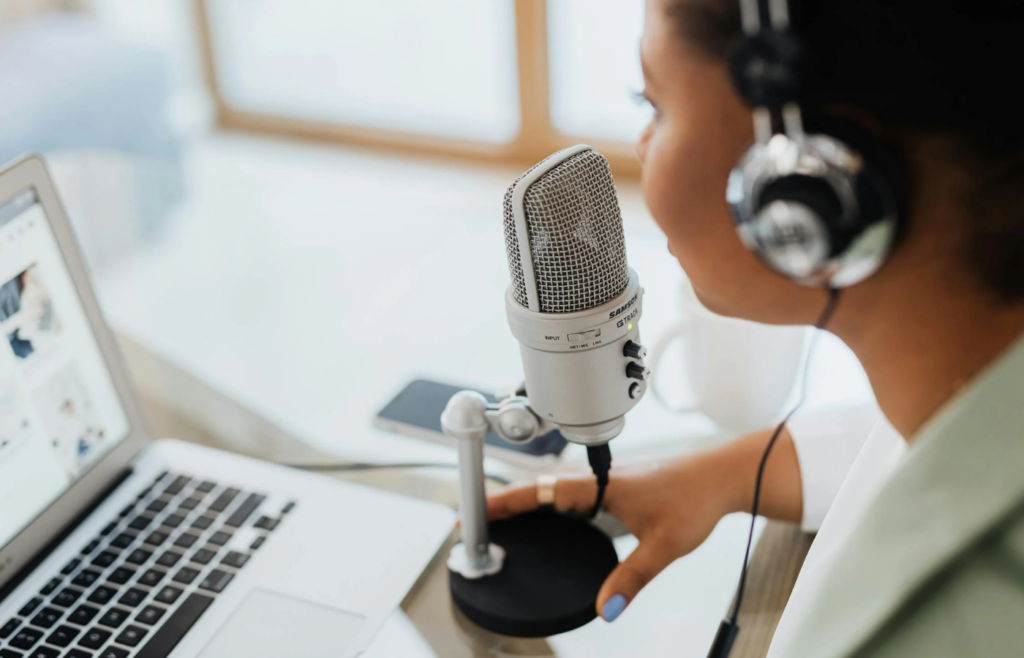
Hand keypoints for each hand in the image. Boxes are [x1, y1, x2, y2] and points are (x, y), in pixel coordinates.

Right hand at [487, 454, 740, 622]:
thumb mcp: (663, 545)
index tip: (479, 510)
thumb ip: (632, 578)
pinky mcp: (618, 487)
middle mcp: (600, 479)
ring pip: (556, 490)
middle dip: (506, 503)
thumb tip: (605, 607)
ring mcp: (608, 481)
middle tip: (475, 519)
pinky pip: (572, 494)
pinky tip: (550, 519)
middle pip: (541, 489)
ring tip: (501, 519)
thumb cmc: (697, 498)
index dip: (508, 502)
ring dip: (528, 502)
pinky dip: (551, 504)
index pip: (543, 492)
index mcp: (602, 485)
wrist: (723, 476)